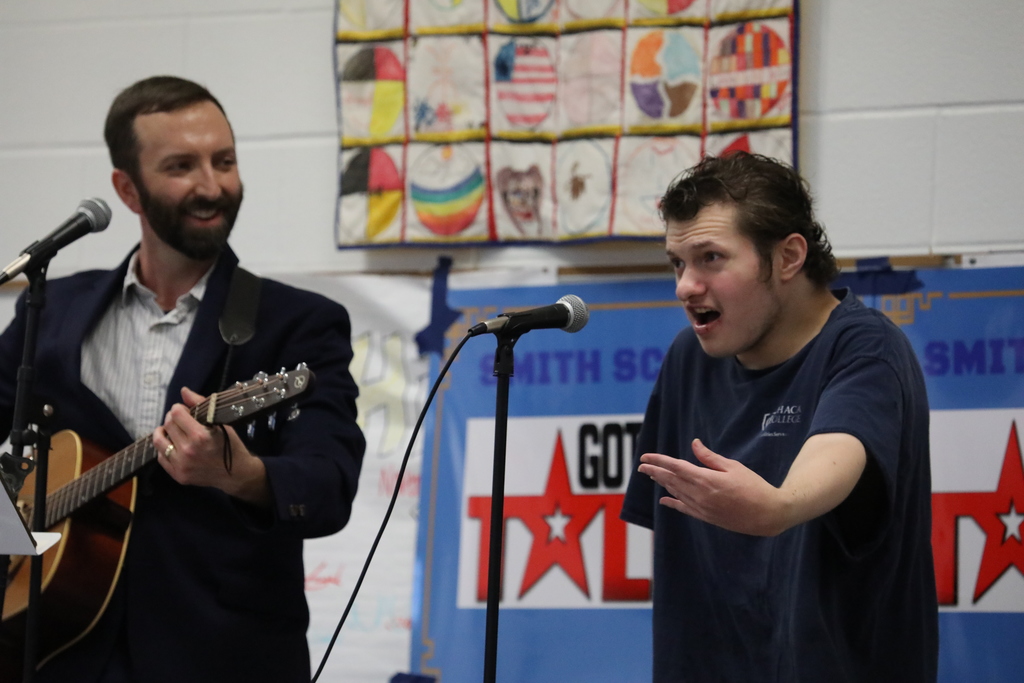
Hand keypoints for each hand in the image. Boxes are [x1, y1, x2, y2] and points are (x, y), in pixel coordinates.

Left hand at [154, 387, 271, 505]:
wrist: (236, 474)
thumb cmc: (231, 445)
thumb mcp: (221, 423)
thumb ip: (201, 405)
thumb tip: (184, 391)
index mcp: (200, 436)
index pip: (177, 413)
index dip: (180, 408)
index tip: (186, 411)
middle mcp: (188, 450)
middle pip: (167, 424)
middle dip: (172, 418)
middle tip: (180, 420)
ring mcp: (181, 465)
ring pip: (159, 441)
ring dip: (163, 432)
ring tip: (170, 430)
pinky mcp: (178, 475)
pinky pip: (161, 457)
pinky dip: (164, 448)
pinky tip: (173, 445)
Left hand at [638, 433, 866, 535]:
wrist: (767, 515)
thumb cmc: (754, 487)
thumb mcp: (733, 467)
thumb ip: (710, 458)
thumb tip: (695, 444)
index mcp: (706, 479)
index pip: (675, 467)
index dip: (658, 461)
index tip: (645, 457)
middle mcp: (699, 494)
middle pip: (671, 480)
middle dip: (654, 472)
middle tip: (641, 466)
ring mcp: (702, 508)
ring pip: (675, 493)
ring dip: (662, 484)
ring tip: (651, 476)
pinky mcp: (706, 517)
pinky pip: (684, 508)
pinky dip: (672, 503)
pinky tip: (663, 500)